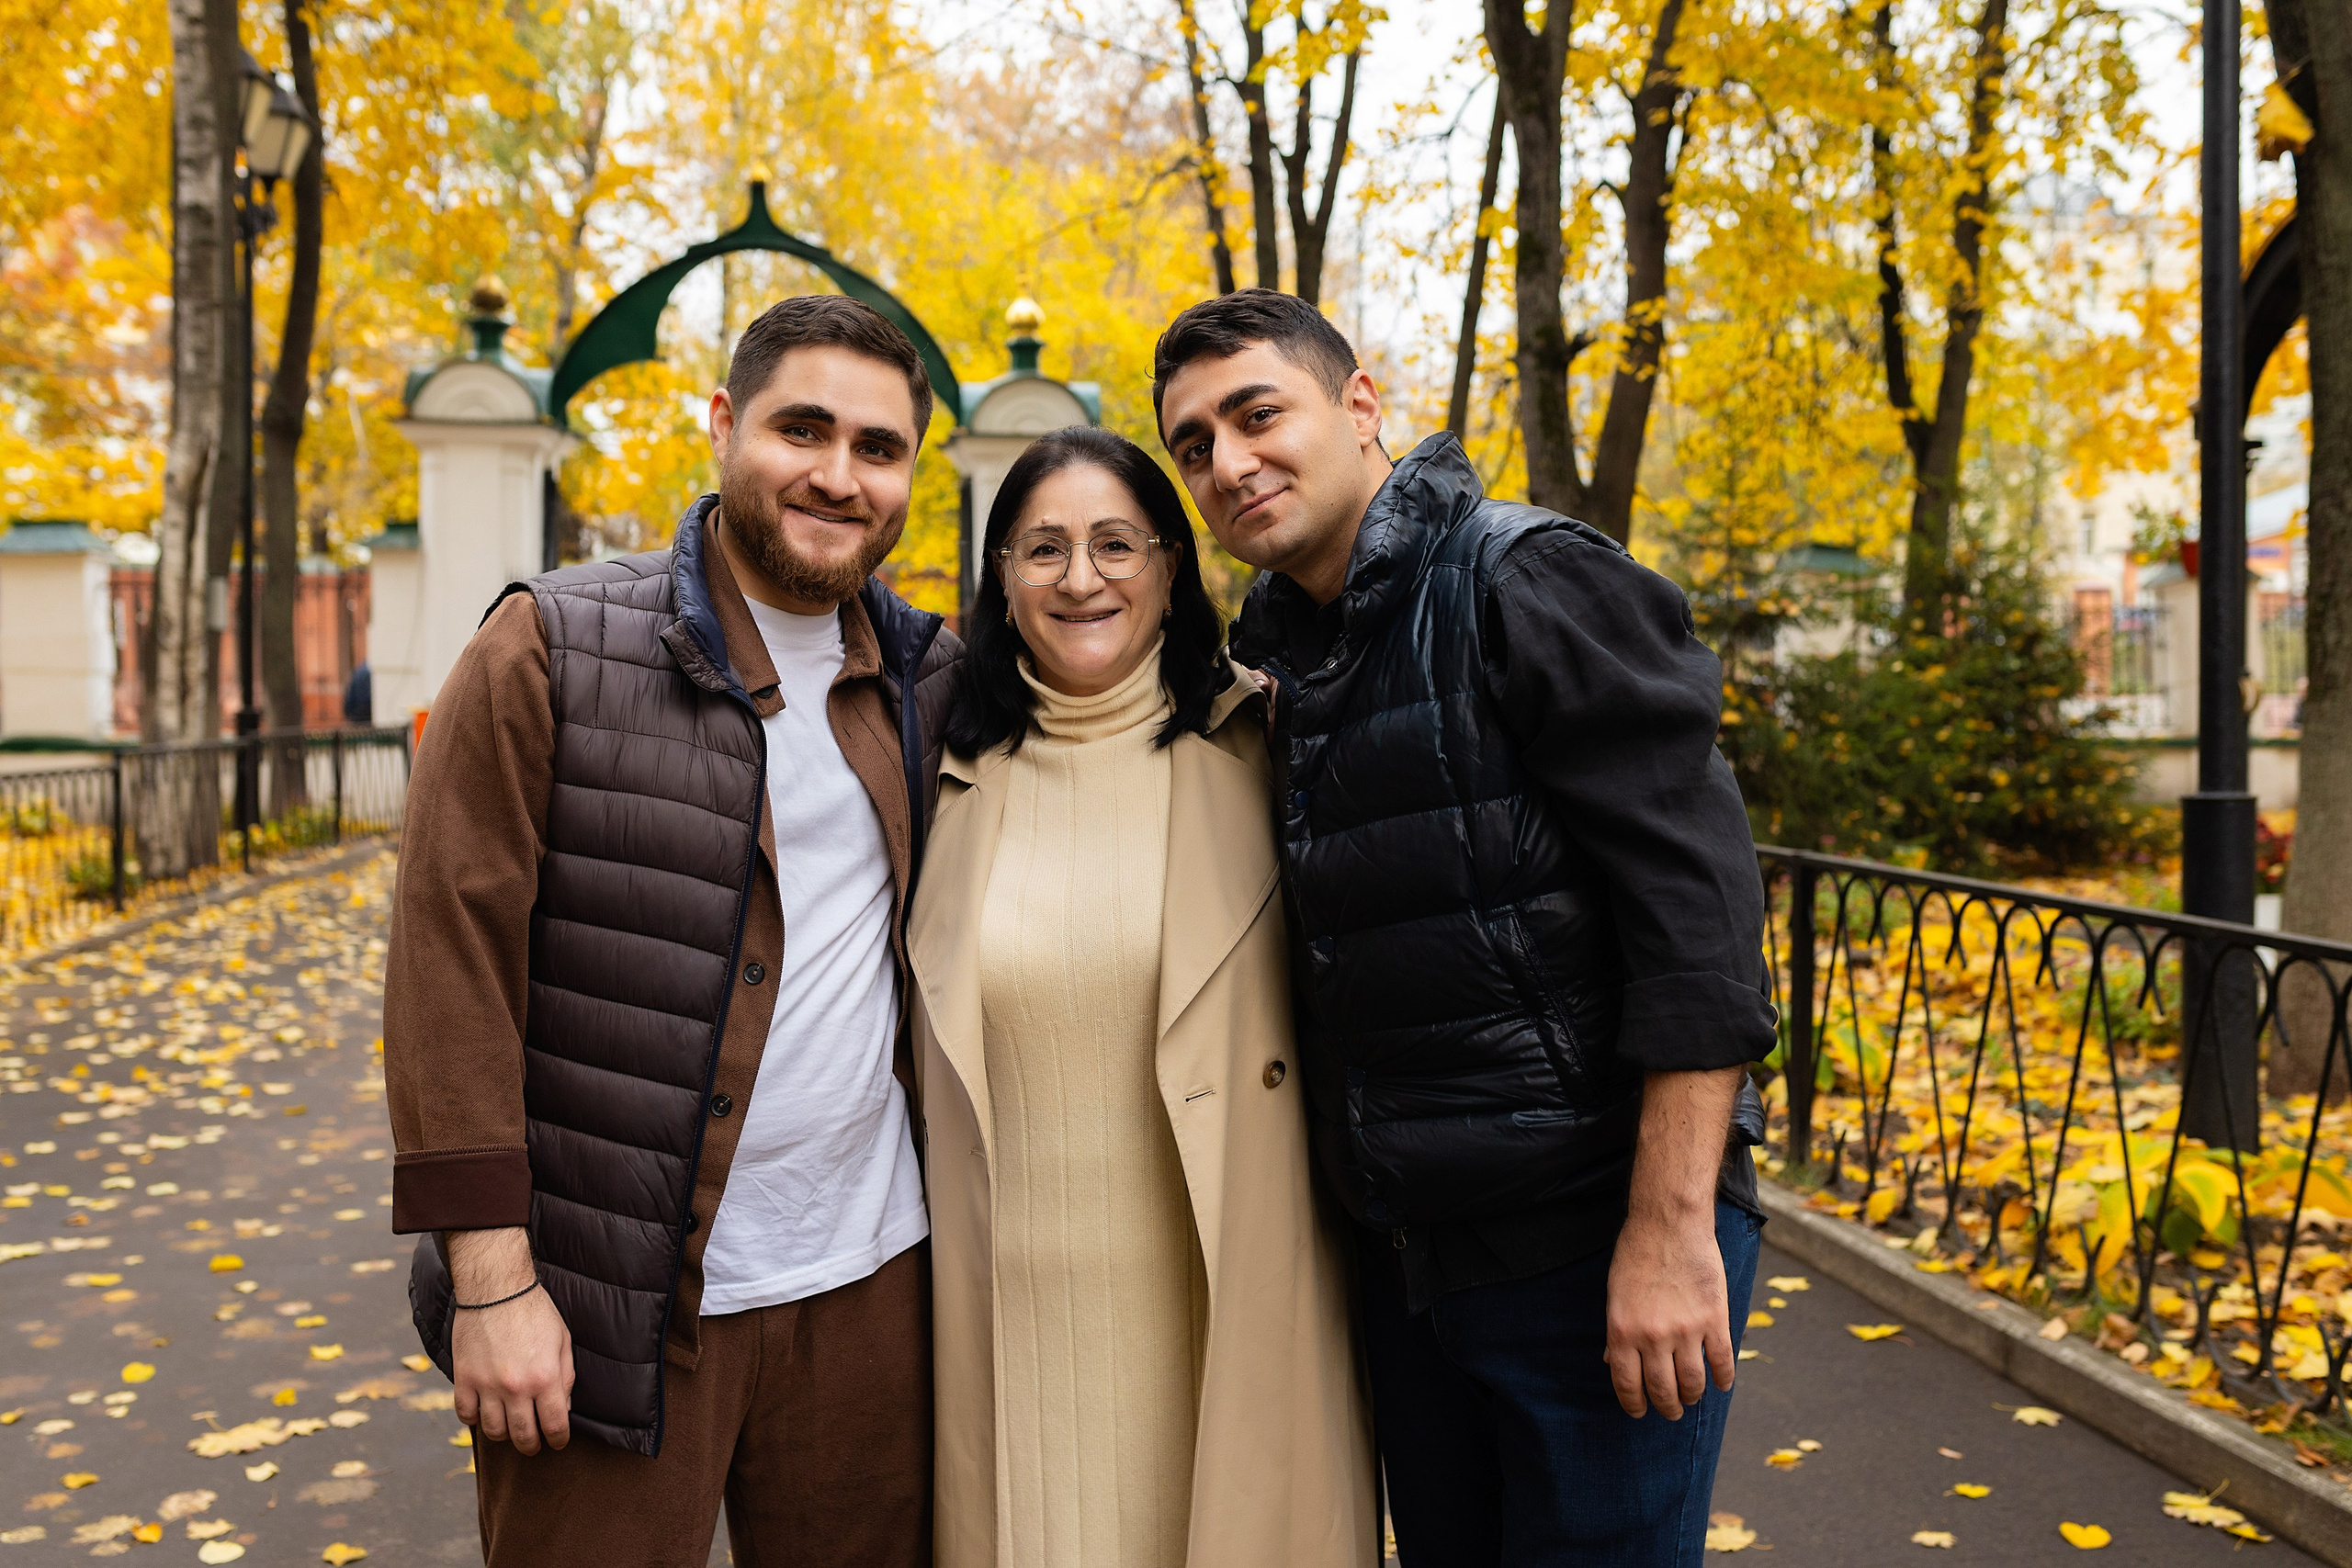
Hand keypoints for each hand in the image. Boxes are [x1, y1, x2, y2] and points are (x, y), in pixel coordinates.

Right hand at [447, 1227, 573, 1453]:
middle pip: (523, 1436)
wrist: (496, 1289)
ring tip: (509, 1428)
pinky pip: (466, 1415)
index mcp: (545, 1377)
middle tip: (533, 1444)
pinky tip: (484, 1412)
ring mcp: (487, 1385)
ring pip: (493, 1431)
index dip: (558, 1440)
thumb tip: (562, 1407)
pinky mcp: (463, 1379)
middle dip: (531, 1445)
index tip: (557, 1442)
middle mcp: (516, 1387)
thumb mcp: (562, 1340)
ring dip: (504, 1434)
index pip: (555, 1425)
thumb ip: (565, 1377)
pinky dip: (475, 1419)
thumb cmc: (535, 1311)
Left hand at [1603, 1208, 1731, 1420]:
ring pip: (1693, 1382)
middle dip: (1666, 1407)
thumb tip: (1611, 1362)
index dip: (1634, 1404)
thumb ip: (1616, 1331)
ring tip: (1691, 1398)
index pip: (1627, 1384)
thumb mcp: (1614, 1294)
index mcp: (1622, 1331)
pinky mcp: (1714, 1319)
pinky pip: (1722, 1362)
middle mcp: (1652, 1337)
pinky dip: (1722, 1379)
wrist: (1669, 1223)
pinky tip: (1721, 1383)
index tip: (1640, 1413)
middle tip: (1670, 1411)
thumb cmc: (1636, 1254)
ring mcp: (1686, 1330)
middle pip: (1662, 1389)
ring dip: (1692, 1396)